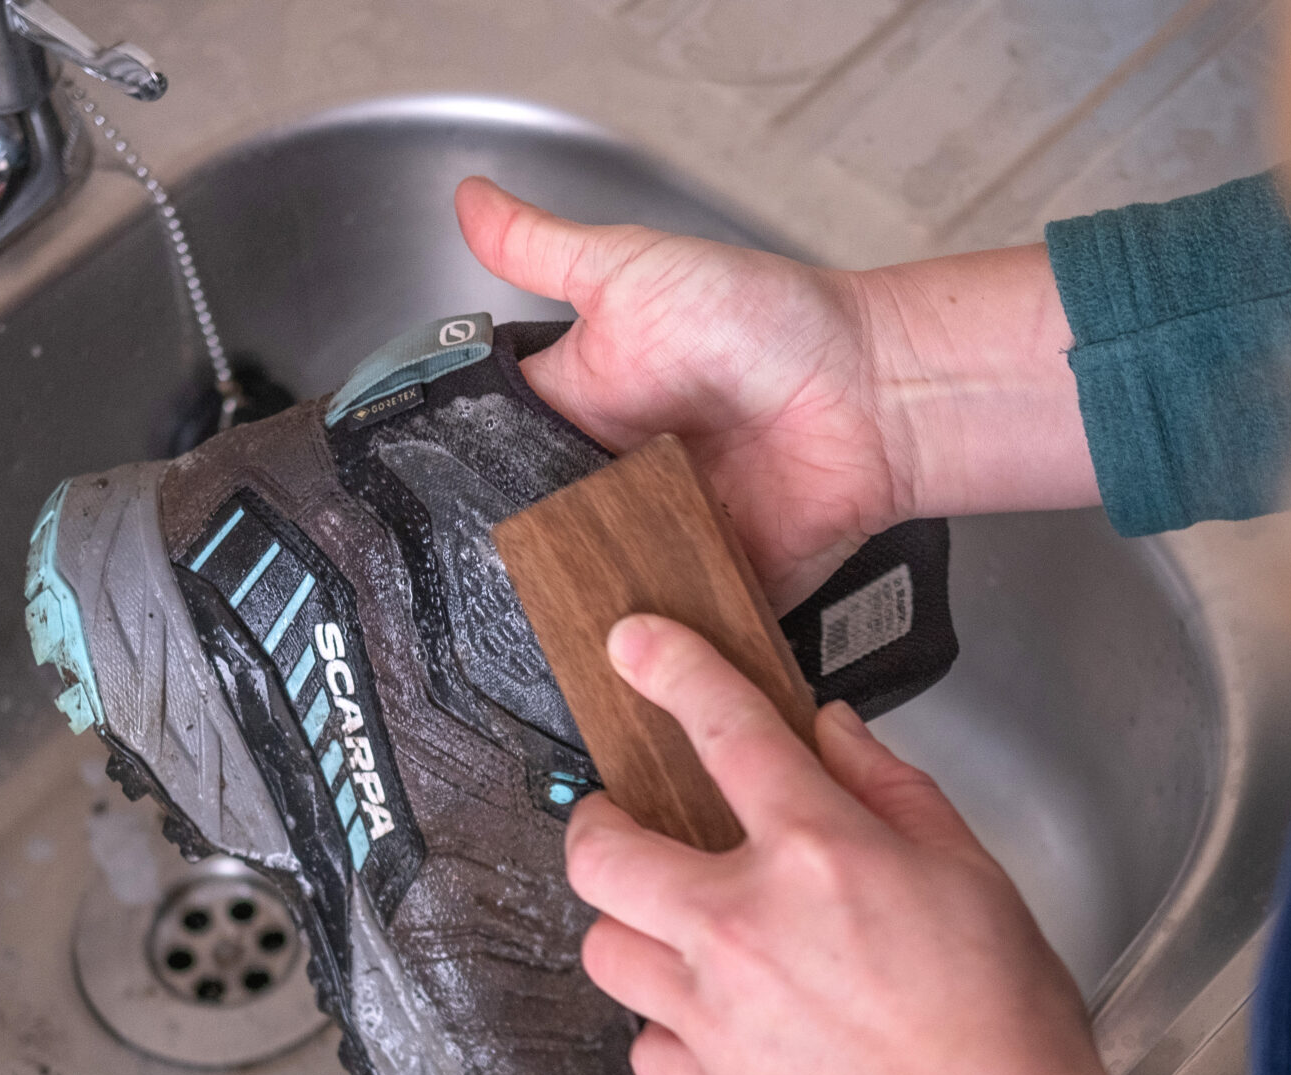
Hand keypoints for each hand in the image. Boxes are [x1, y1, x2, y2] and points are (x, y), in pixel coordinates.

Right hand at [456, 179, 1095, 610]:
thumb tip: (466, 198)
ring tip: (545, 620)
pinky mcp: (710, 593)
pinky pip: (670, 639)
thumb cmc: (761, 322)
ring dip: (574, 609)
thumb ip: (541, 249)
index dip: (459, 484)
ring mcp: (660, 544)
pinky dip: (650, 651)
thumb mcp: (632, 269)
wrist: (866, 390)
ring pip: (594, 596)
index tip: (424, 502)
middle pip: (537, 542)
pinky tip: (619, 661)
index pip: (495, 461)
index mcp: (580, 415)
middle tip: (491, 570)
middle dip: (519, 560)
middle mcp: (613, 487)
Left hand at [564, 615, 1127, 1074]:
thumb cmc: (1004, 1018)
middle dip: (595, 820)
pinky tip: (707, 1019)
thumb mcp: (972, 869)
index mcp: (816, 853)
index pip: (723, 729)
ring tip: (666, 919)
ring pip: (604, 951)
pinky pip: (646, 1047)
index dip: (670, 670)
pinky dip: (665, 1029)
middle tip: (620, 817)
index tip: (634, 643)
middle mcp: (741, 926)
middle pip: (603, 852)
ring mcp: (714, 1014)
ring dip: (625, 925)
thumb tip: (831, 733)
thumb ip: (891, 789)